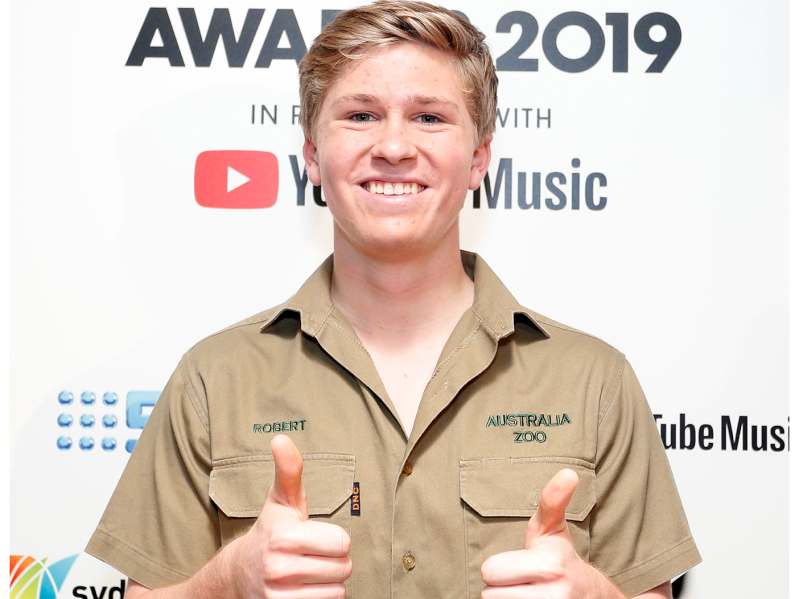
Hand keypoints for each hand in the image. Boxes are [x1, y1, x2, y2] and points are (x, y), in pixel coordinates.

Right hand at [232, 434, 351, 598]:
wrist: (239, 573)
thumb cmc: (271, 531)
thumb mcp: (281, 499)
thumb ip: (289, 469)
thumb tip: (281, 438)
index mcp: (283, 537)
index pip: (342, 543)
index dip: (336, 538)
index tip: (317, 536)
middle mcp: (279, 568)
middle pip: (344, 568)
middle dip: (336, 560)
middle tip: (315, 554)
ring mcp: (278, 595)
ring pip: (338, 591)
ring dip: (330, 582)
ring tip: (310, 571)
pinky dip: (321, 598)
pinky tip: (305, 588)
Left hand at [480, 469, 619, 598]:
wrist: (588, 594)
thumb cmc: (558, 555)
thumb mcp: (551, 526)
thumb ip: (552, 499)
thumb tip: (569, 473)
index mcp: (549, 566)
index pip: (489, 572)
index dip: (497, 567)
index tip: (517, 563)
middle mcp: (554, 596)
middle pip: (490, 594)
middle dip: (500, 586)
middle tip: (520, 578)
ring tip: (525, 591)